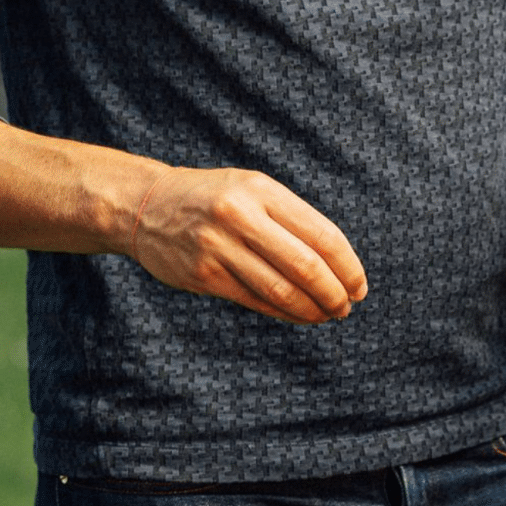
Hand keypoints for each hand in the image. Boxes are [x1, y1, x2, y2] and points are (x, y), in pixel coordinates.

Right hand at [132, 166, 367, 324]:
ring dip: (312, 309)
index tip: (359, 286)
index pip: (323, 235)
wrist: (145, 205)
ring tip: (327, 315)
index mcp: (262, 190)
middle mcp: (240, 215)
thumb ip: (292, 220)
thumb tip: (339, 266)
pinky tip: (300, 316)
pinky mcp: (204, 275)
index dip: (348, 267)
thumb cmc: (214, 199)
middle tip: (346, 307)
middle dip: (334, 293)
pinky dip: (285, 313)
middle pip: (306, 265)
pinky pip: (256, 301)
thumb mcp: (253, 189)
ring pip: (281, 290)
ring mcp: (219, 246)